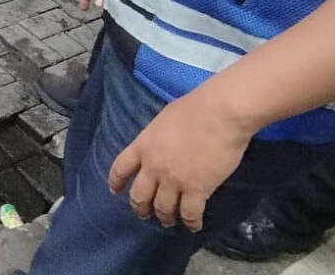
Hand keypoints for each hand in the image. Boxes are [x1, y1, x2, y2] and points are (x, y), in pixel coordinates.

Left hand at [108, 90, 255, 230]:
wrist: (219, 114)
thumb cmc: (194, 108)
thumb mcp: (162, 120)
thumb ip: (156, 138)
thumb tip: (160, 144)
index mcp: (142, 146)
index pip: (120, 168)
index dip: (116, 182)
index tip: (115, 191)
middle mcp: (153, 166)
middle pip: (139, 195)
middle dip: (140, 208)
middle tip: (145, 214)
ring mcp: (174, 180)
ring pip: (163, 209)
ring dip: (165, 217)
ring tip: (169, 221)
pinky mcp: (197, 189)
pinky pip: (190, 213)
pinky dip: (191, 223)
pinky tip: (194, 226)